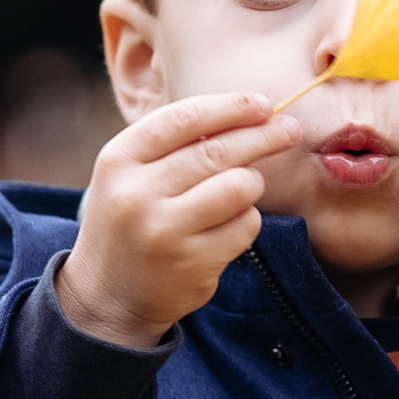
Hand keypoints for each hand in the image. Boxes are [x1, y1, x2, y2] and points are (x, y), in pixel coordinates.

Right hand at [55, 93, 303, 348]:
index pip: (184, 118)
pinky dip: (247, 220)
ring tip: (242, 189)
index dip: (230, 107)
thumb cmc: (132, 218)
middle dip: (262, 135)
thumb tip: (251, 112)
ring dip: (251, 183)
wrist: (108, 295)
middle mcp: (137, 194)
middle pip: (217, 150)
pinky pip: (245, 225)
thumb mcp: (132, 173)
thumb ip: (176, 142)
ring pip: (240, 186)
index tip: (263, 104)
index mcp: (118, 160)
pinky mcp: (193, 263)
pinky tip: (228, 226)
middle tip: (290, 128)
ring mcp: (165, 232)